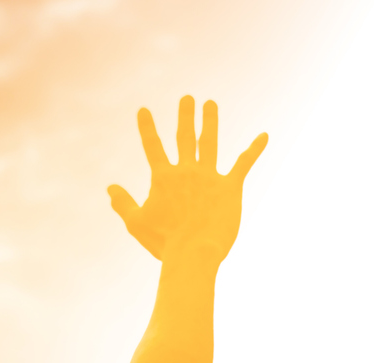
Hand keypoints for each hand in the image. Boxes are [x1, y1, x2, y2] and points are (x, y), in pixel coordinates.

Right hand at [109, 96, 266, 261]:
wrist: (193, 254)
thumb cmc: (162, 242)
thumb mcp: (135, 223)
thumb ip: (122, 203)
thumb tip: (110, 187)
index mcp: (163, 178)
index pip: (152, 147)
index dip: (147, 128)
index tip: (144, 110)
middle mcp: (186, 171)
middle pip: (184, 137)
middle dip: (185, 116)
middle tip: (187, 98)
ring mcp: (209, 177)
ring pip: (209, 143)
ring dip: (210, 122)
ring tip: (210, 104)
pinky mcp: (230, 187)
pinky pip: (244, 163)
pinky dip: (254, 149)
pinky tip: (264, 136)